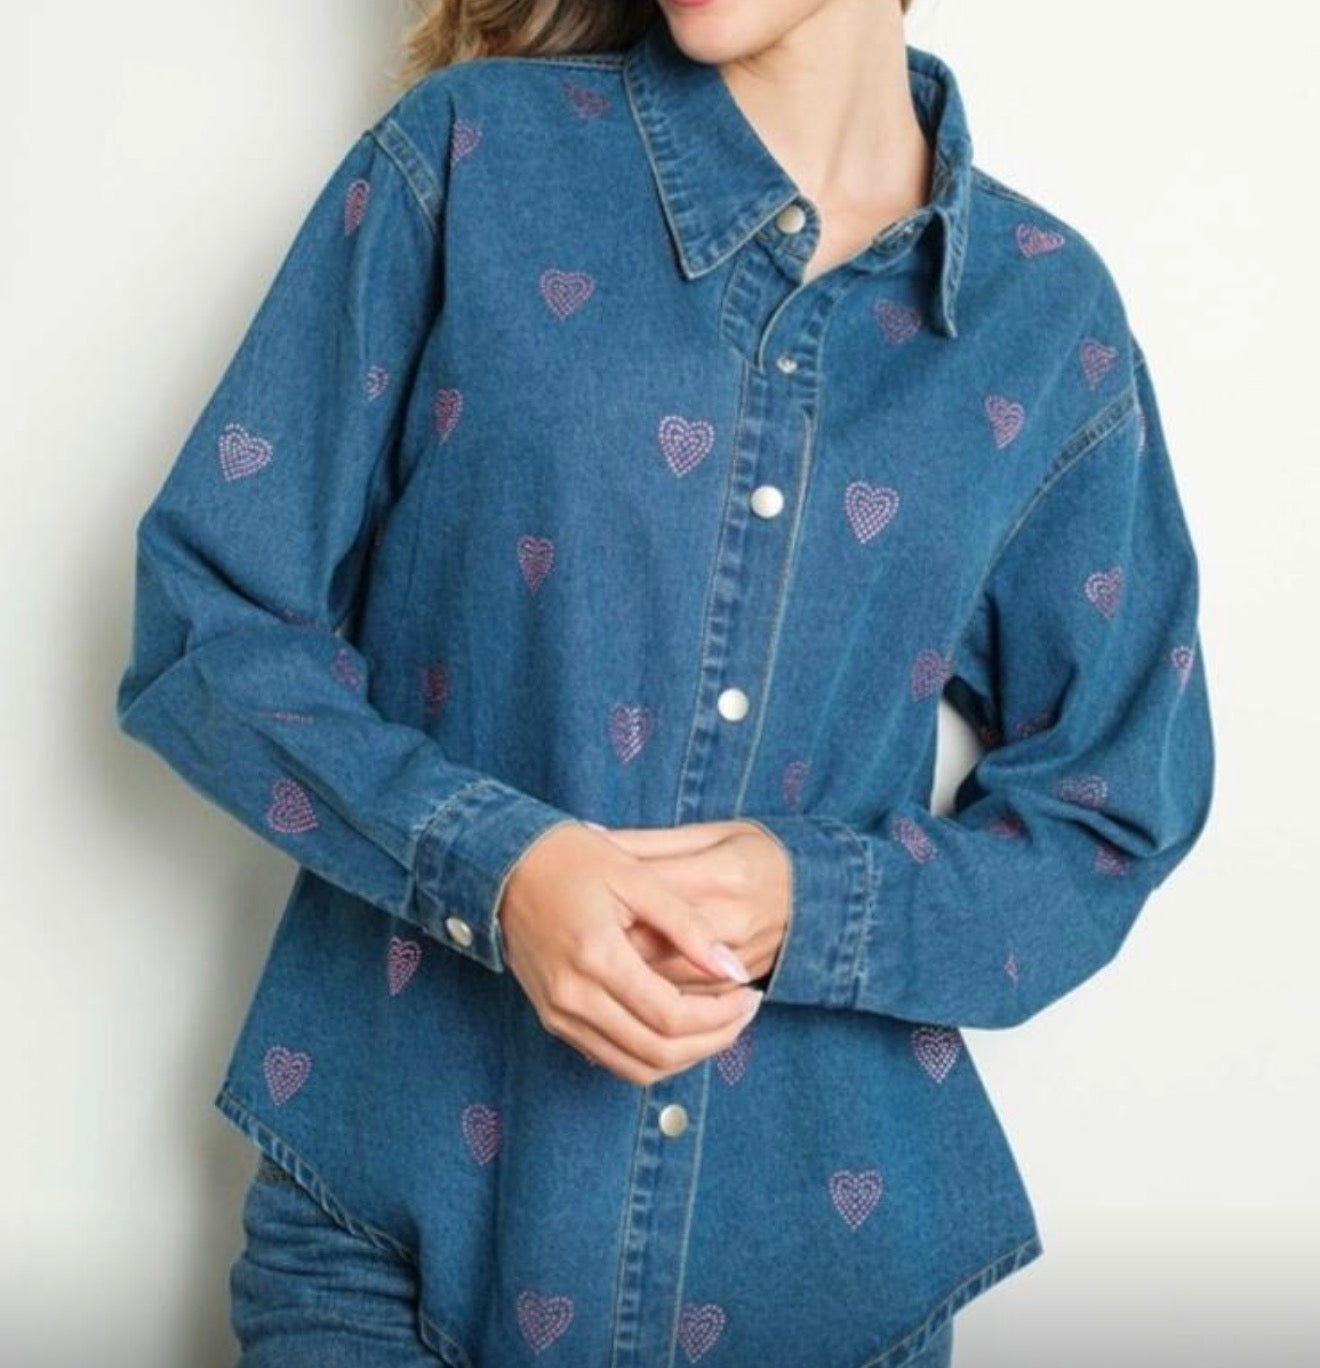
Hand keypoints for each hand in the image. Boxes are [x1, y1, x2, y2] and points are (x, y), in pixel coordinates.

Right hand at [498, 822, 765, 1085]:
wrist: (502, 865)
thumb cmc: (571, 859)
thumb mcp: (636, 876)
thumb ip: (686, 925)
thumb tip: (733, 968)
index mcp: (596, 957)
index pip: (671, 1017)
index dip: (721, 1016)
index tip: (749, 994)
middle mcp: (573, 997)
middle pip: (658, 1053)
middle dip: (713, 1040)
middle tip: (745, 1013)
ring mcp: (559, 1014)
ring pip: (635, 1068)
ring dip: (686, 1056)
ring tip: (720, 1024)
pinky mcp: (553, 1019)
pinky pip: (611, 1058)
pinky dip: (652, 1054)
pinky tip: (680, 1026)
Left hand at [585, 819, 790, 995]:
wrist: (822, 894)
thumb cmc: (757, 855)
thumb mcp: (711, 834)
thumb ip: (651, 842)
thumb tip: (589, 832)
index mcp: (720, 873)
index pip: (649, 896)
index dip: (605, 905)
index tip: (570, 902)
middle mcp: (731, 919)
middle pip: (653, 947)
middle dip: (608, 951)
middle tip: (572, 946)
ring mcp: (739, 958)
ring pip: (668, 986)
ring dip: (628, 985)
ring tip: (593, 972)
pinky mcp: (740, 985)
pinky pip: (690, 1002)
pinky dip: (658, 1003)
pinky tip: (631, 994)